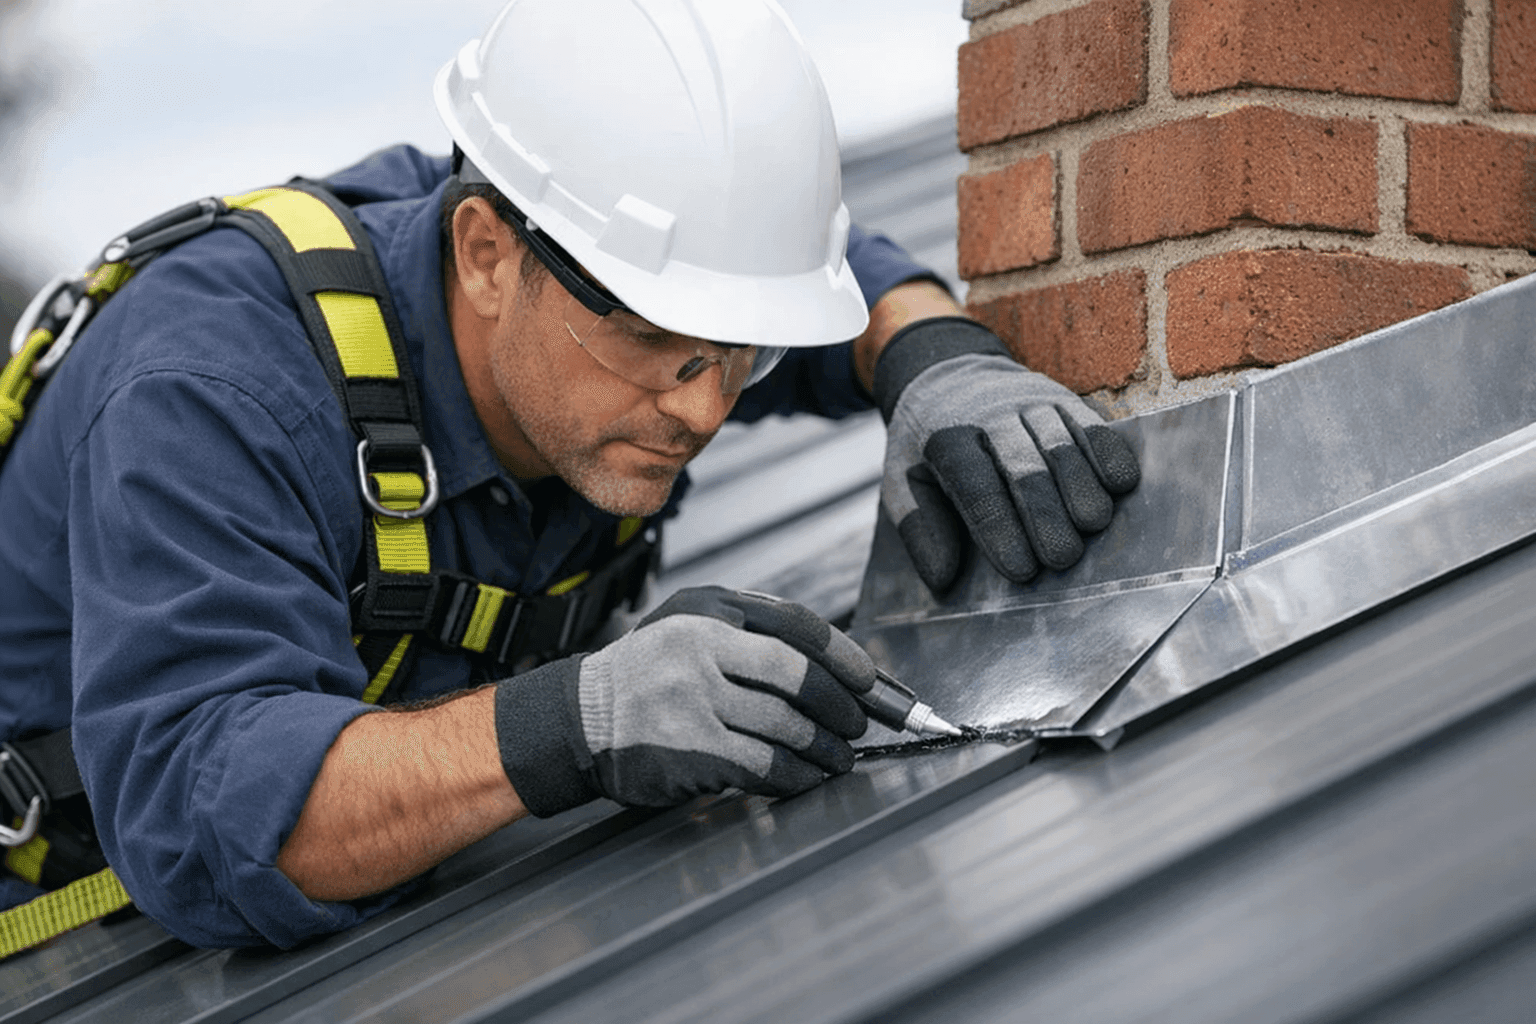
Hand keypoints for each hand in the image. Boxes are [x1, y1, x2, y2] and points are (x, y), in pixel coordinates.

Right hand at [493, 587, 872, 813]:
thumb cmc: (649, 674)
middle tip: (860, 724)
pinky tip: (807, 778)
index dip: (846, 657)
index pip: (798, 628)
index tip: (873, 682)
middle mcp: (700, 648)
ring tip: (841, 758)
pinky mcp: (689, 751)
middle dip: (843, 707)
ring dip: (825, 748)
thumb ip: (753, 635)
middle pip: (799, 677)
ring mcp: (692, 700)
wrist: (580, 719)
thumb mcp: (692, 627)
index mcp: (710, 611)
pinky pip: (762, 767)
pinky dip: (796, 776)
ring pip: (786, 726)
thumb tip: (838, 667)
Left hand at [872, 317, 1139, 594]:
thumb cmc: (927, 444)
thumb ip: (919, 528)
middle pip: (1024, 465)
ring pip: (1061, 442)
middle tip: (1061, 557)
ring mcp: (1030, 402)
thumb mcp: (902, 480)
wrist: (947, 371)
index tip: (1020, 570)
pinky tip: (1121, 484)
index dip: (999, 528)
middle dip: (1045, 513)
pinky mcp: (1063, 397)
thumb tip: (943, 579)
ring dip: (1081, 485)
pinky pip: (1091, 422)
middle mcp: (991, 414)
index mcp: (946, 438)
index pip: (974, 485)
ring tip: (1092, 525)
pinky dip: (1108, 452)